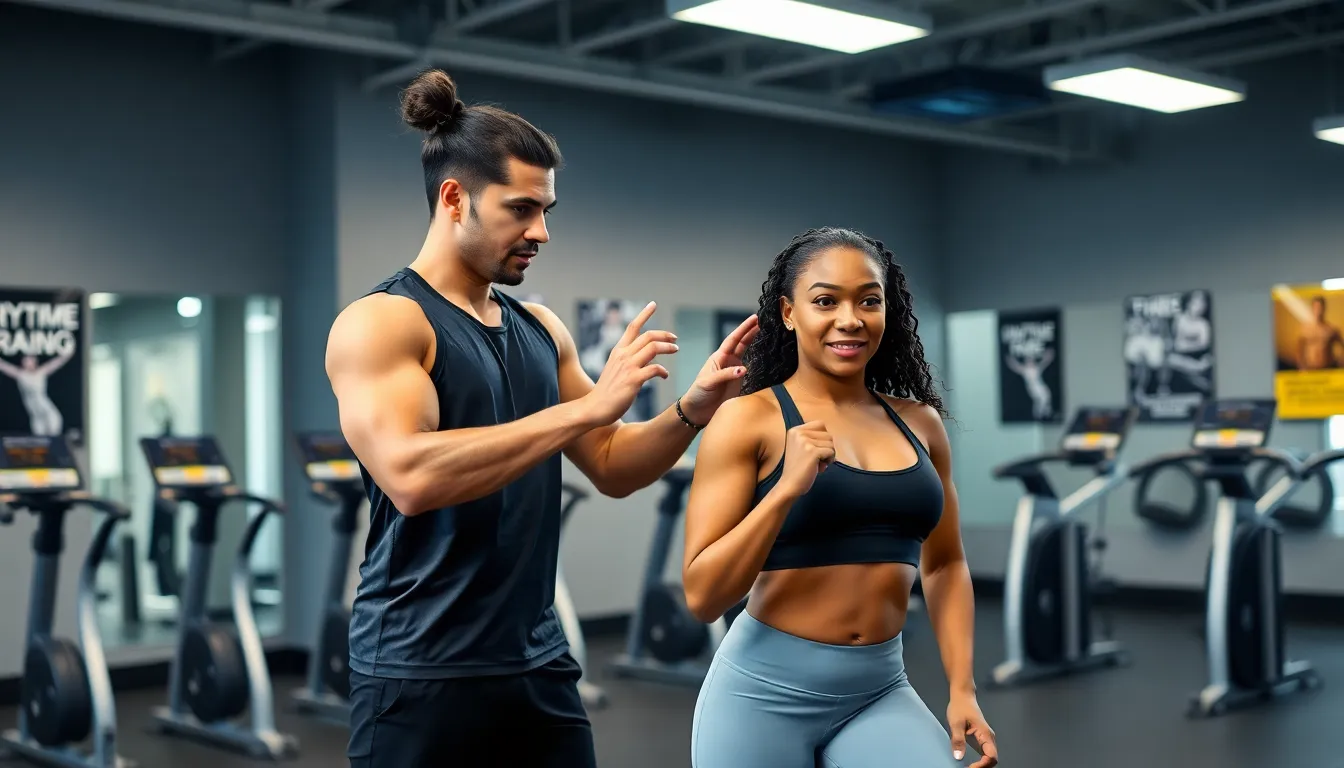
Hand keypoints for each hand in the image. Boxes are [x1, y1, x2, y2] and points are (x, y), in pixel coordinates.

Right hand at [583, 302, 677, 424]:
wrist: (594, 408)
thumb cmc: (606, 392)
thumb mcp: (616, 370)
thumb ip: (629, 361)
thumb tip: (647, 359)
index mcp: (618, 351)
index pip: (632, 327)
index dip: (644, 314)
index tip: (653, 304)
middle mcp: (623, 355)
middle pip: (648, 335)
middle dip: (664, 334)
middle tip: (674, 339)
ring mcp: (628, 367)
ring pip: (653, 348)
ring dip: (667, 347)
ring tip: (675, 350)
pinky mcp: (633, 380)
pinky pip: (654, 369)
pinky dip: (663, 371)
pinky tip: (665, 376)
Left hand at [677, 314, 759, 424]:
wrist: (698, 411)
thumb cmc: (699, 394)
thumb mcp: (709, 382)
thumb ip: (725, 375)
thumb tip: (744, 370)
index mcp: (719, 357)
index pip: (733, 340)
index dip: (744, 329)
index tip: (754, 319)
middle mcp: (727, 361)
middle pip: (742, 342)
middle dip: (751, 330)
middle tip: (762, 319)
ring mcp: (734, 371)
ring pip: (746, 352)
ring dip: (754, 341)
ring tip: (765, 330)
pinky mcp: (739, 382)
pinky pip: (750, 367)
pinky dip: (757, 359)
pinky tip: (764, 353)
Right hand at [777, 421, 833, 497]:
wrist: (789, 485)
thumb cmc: (798, 468)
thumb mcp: (800, 447)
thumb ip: (811, 437)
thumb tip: (830, 436)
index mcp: (795, 430)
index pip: (820, 424)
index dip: (823, 438)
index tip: (815, 450)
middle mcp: (798, 433)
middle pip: (827, 434)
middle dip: (826, 448)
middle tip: (816, 460)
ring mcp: (805, 441)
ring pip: (831, 443)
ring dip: (828, 455)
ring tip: (817, 463)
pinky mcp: (812, 451)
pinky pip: (831, 452)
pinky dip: (829, 460)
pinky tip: (820, 467)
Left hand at [948, 693, 997, 766]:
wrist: (963, 696)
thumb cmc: (960, 707)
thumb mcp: (956, 723)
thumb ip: (958, 740)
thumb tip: (958, 757)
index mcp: (985, 734)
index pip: (991, 756)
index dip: (982, 765)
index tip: (970, 767)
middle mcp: (988, 738)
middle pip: (992, 759)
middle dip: (982, 767)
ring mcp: (985, 739)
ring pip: (989, 758)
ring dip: (981, 765)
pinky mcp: (980, 740)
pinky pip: (984, 754)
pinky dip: (979, 761)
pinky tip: (969, 763)